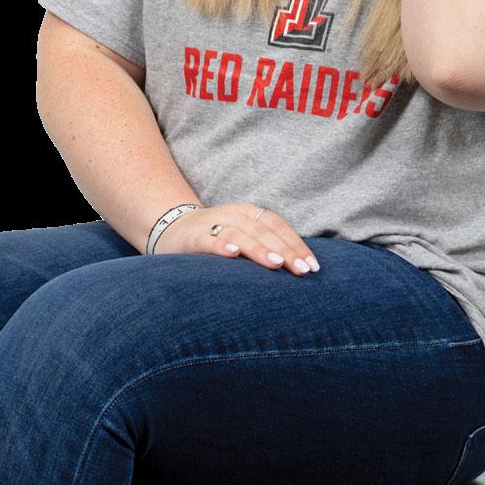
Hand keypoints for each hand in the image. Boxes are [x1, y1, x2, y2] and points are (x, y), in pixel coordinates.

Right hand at [153, 201, 320, 274]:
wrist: (172, 230)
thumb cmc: (217, 239)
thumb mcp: (244, 237)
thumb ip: (267, 246)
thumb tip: (302, 269)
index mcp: (250, 214)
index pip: (278, 225)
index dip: (296, 244)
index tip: (313, 266)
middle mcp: (234, 215)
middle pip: (263, 231)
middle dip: (285, 250)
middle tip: (302, 270)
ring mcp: (212, 225)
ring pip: (239, 234)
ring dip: (259, 249)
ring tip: (276, 263)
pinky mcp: (193, 238)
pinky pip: (208, 240)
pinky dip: (220, 246)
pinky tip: (232, 254)